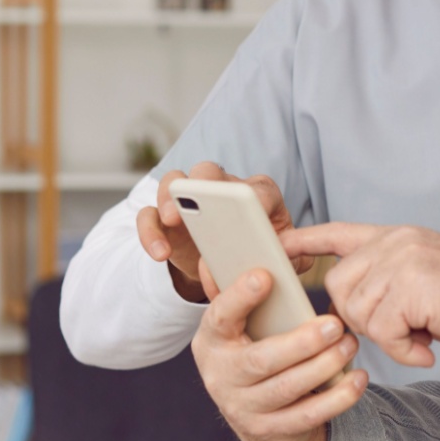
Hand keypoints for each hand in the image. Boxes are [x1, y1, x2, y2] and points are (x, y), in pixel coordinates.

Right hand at [137, 163, 304, 301]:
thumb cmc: (259, 257)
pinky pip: (148, 215)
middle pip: (209, 171)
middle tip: (203, 202)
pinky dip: (150, 231)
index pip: (258, 187)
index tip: (252, 214)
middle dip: (204, 184)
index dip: (254, 197)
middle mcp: (220, 187)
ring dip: (170, 197)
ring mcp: (188, 199)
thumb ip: (291, 258)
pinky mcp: (163, 219)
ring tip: (172, 222)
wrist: (228, 268)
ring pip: (173, 181)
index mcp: (258, 194)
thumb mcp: (282, 260)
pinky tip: (159, 254)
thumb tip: (286, 258)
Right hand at [191, 268, 366, 440]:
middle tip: (334, 323)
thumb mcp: (241, 327)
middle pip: (261, 360)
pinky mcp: (269, 431)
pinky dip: (337, 398)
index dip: (239, 297)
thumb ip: (244, 295)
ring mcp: (243, 407)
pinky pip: (308, 415)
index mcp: (212, 341)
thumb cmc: (255, 352)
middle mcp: (221, 376)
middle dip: (301, 342)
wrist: (256, 418)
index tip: (266, 276)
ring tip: (349, 343)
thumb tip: (247, 255)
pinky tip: (358, 378)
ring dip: (324, 366)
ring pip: (287, 388)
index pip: (219, 316)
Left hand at [283, 223, 439, 368]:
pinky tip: (428, 348)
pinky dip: (402, 350)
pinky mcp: (412, 286)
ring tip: (421, 336)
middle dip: (360, 319)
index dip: (306, 241)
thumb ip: (390, 281)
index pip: (340, 232)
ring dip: (387, 337)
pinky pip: (381, 331)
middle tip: (401, 331)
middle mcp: (398, 241)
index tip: (280, 247)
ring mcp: (404, 260)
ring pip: (358, 311)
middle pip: (340, 285)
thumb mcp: (427, 279)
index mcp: (399, 236)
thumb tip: (352, 307)